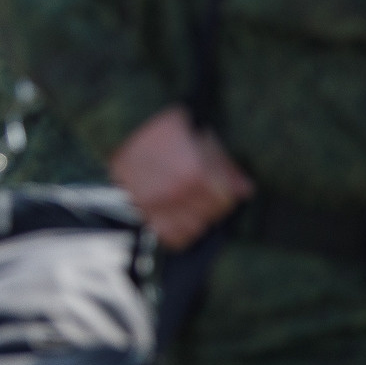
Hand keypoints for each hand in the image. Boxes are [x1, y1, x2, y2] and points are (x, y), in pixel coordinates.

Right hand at [110, 106, 252, 249]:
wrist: (119, 127)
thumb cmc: (161, 128)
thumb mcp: (199, 137)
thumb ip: (224, 165)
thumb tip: (246, 190)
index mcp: (194, 173)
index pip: (225, 199)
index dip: (226, 190)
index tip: (220, 183)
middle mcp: (178, 194)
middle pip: (211, 214)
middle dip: (213, 203)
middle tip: (204, 189)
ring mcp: (159, 206)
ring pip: (194, 229)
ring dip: (197, 218)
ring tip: (190, 202)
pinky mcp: (144, 212)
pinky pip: (171, 236)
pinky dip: (179, 231)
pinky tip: (178, 217)